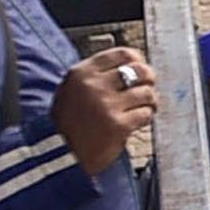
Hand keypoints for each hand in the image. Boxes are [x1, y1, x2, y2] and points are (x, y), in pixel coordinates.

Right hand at [55, 47, 157, 171]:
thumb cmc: (69, 123)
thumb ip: (96, 76)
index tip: (140, 70)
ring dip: (149, 102)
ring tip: (140, 109)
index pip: (123, 53)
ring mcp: (106, 105)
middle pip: (141, 70)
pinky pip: (146, 114)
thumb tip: (132, 65)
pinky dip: (146, 118)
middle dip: (148, 81)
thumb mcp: (72, 89)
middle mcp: (93, 85)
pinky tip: (136, 122)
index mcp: (81, 72)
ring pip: (147, 92)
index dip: (139, 61)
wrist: (60, 155)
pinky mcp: (118, 125)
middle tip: (145, 90)